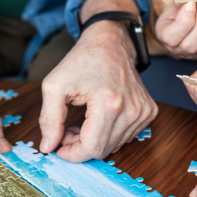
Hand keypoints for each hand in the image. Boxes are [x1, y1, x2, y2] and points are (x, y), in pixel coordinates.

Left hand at [38, 20, 157, 161]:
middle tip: (67, 129)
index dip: (73, 154)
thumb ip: (49, 119)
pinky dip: (109, 133)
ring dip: (95, 140)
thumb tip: (48, 147)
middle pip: (103, 150)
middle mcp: (131, 110)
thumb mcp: (54, 86)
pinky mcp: (148, 112)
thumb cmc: (82, 60)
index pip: (92, 148)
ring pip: (114, 145)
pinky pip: (126, 137)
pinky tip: (99, 118)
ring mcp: (143, 112)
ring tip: (82, 121)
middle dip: (81, 146)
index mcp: (109, 104)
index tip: (59, 146)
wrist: (110, 43)